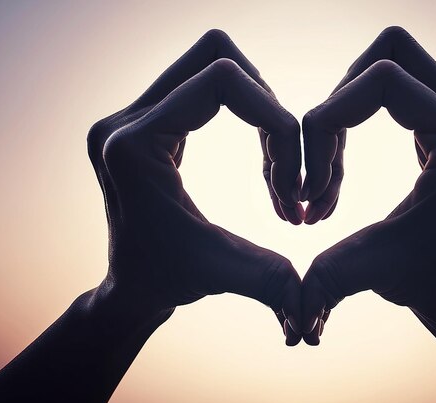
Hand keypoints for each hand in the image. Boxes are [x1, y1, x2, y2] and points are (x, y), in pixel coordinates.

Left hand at [87, 29, 302, 343]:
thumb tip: (309, 316)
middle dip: (266, 98)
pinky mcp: (145, 119)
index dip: (274, 117)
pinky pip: (203, 84)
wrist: (132, 285)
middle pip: (215, 53)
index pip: (221, 82)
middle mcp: (126, 120)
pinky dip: (242, 108)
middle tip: (285, 151)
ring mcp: (132, 116)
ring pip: (210, 62)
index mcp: (134, 146)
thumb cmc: (169, 280)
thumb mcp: (222, 273)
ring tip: (275, 156)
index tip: (292, 172)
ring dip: (257, 101)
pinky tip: (258, 149)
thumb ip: (268, 281)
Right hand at [299, 26, 435, 343]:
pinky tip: (344, 150)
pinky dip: (360, 106)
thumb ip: (328, 284)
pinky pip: (399, 81)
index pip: (384, 82)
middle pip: (391, 50)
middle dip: (339, 95)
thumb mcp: (369, 271)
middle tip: (319, 149)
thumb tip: (297, 327)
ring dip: (347, 99)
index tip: (311, 177)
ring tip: (329, 156)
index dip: (329, 118)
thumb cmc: (419, 279)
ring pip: (394, 58)